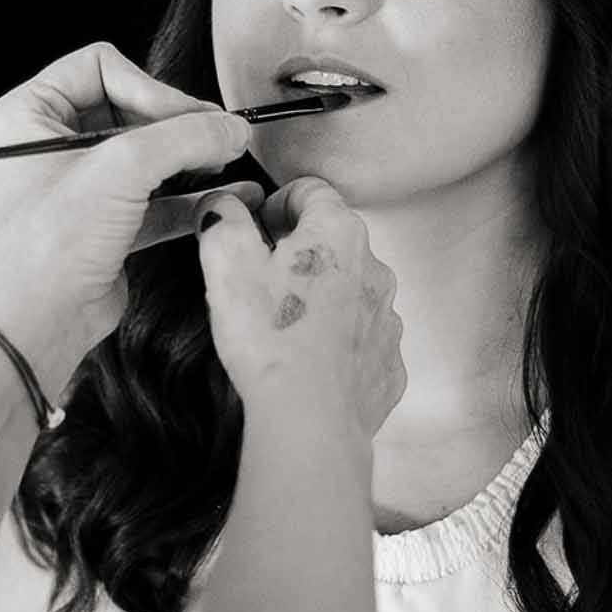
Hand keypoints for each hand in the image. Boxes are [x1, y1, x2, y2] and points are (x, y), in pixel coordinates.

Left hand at [0, 42, 258, 367]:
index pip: (102, 68)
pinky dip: (194, 196)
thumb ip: (184, 138)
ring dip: (191, 157)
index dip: (148, 87)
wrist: (38, 322)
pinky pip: (159, 196)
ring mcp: (83, 185)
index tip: (182, 119)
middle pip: (132, 108)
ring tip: (230, 158)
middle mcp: (53, 143)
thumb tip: (232, 127)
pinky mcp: (108, 223)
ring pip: (149, 153)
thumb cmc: (49, 244)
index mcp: (33, 112)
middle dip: (177, 124)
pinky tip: (232, 194)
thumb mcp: (121, 170)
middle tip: (218, 136)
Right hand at [195, 178, 405, 439]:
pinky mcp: (389, 362)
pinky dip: (338, 344)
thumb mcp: (227, 263)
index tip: (255, 229)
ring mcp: (387, 318)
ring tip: (285, 329)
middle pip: (334, 242)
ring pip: (351, 291)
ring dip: (322, 299)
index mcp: (337, 232)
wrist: (310, 420)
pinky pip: (362, 340)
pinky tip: (309, 362)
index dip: (277, 204)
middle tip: (261, 283)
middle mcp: (374, 268)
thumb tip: (223, 203)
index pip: (310, 190)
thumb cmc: (268, 338)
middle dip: (299, 254)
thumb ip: (223, 218)